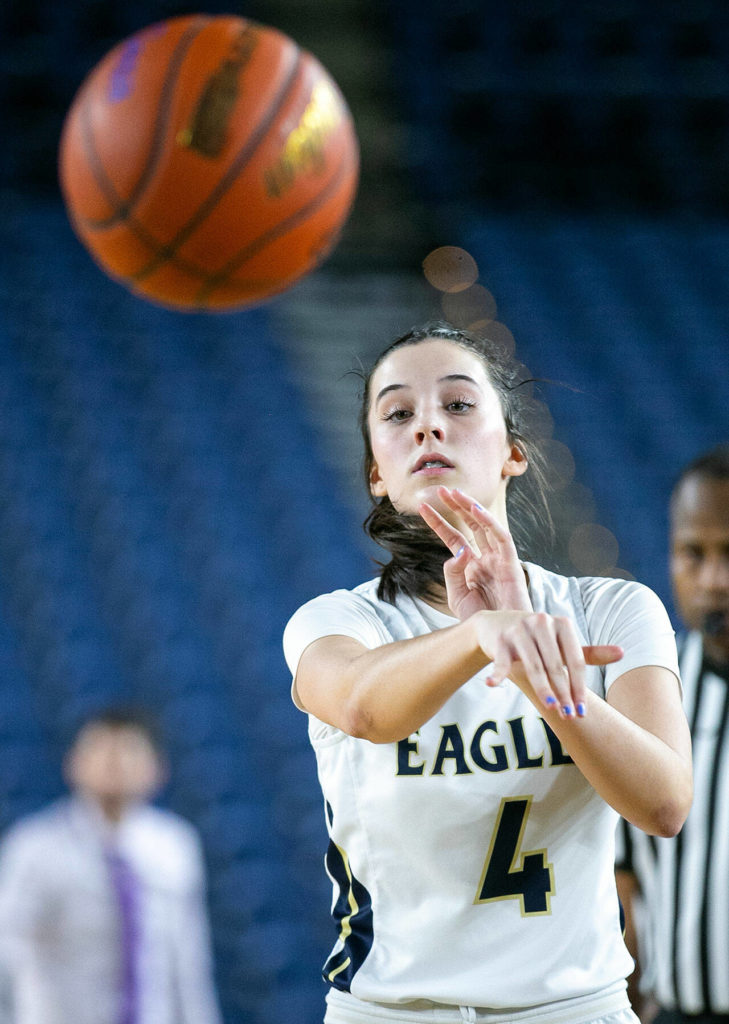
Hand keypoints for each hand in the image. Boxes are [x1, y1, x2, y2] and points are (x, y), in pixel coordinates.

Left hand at [419, 487, 531, 618]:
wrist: (501, 637)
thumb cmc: (481, 621)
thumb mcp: (457, 597)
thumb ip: (453, 573)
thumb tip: (458, 550)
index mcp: (472, 566)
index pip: (454, 538)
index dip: (438, 522)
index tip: (422, 508)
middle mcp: (486, 558)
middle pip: (470, 525)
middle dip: (456, 506)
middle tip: (440, 489)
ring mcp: (499, 560)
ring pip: (485, 526)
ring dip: (471, 507)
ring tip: (455, 493)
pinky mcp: (512, 565)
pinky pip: (502, 538)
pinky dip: (490, 523)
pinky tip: (476, 510)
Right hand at [472, 609, 622, 719]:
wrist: (495, 626)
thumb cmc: (536, 639)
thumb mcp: (561, 643)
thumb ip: (589, 652)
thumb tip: (622, 652)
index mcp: (562, 624)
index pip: (575, 661)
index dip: (579, 687)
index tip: (582, 710)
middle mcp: (541, 622)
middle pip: (556, 665)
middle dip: (563, 693)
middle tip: (569, 716)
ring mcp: (519, 630)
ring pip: (533, 665)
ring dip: (542, 688)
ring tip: (551, 707)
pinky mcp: (500, 639)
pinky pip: (501, 660)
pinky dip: (497, 673)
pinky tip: (492, 685)